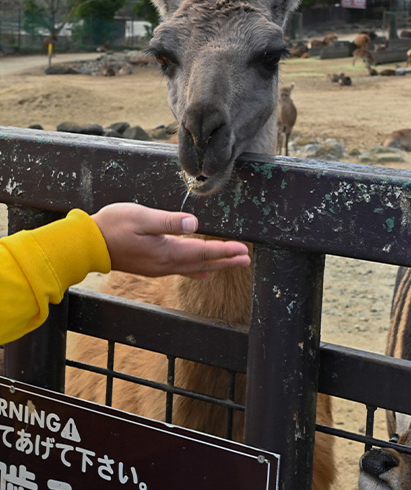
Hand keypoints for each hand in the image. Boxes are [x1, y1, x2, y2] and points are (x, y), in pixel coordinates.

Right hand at [91, 203, 250, 278]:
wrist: (85, 245)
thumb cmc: (112, 226)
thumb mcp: (142, 217)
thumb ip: (169, 221)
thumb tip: (195, 224)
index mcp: (166, 251)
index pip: (203, 252)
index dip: (225, 251)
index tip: (243, 250)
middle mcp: (165, 264)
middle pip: (203, 263)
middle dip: (226, 261)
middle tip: (246, 260)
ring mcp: (158, 268)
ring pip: (193, 267)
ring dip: (214, 265)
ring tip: (231, 264)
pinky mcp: (151, 266)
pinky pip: (181, 270)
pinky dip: (196, 270)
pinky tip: (203, 274)